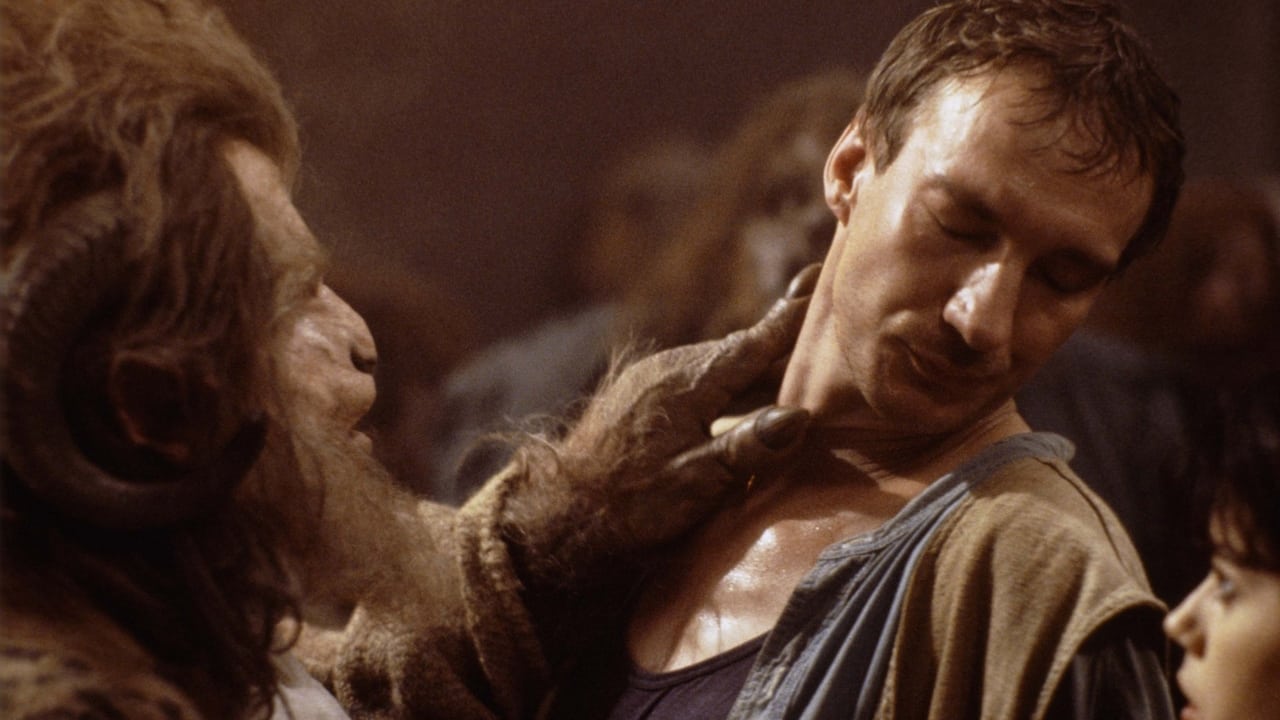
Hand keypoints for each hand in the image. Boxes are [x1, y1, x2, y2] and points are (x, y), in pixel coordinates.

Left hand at [507, 263, 819, 554]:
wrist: (563, 513)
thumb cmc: (631, 504)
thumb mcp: (696, 482)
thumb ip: (747, 447)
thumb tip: (798, 415)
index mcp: (689, 383)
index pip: (754, 344)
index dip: (791, 317)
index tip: (819, 279)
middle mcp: (671, 369)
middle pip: (742, 350)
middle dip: (783, 336)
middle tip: (823, 308)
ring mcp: (653, 379)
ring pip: (721, 366)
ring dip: (759, 364)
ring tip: (799, 353)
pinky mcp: (643, 395)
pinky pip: (701, 378)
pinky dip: (733, 380)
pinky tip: (748, 392)